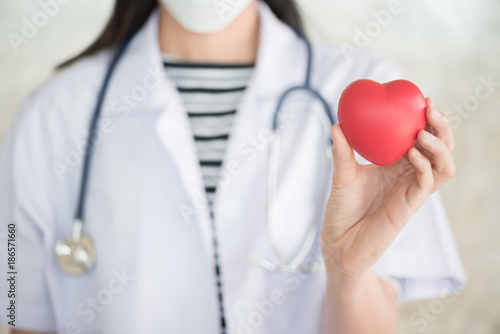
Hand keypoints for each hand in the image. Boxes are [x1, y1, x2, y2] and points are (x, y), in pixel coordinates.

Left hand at [321, 98, 455, 276]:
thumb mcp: (342, 175)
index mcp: (395, 165)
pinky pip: (427, 184)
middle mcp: (407, 176)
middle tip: (430, 109)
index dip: (427, 120)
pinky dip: (425, 166)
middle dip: (441, 127)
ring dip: (439, 147)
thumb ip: (342, 152)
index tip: (423, 99)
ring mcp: (410, 191)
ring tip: (423, 132)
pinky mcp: (409, 207)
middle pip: (438, 149)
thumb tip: (336, 124)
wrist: (339, 242)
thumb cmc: (342, 209)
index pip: (420, 139)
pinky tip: (412, 153)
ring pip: (443, 166)